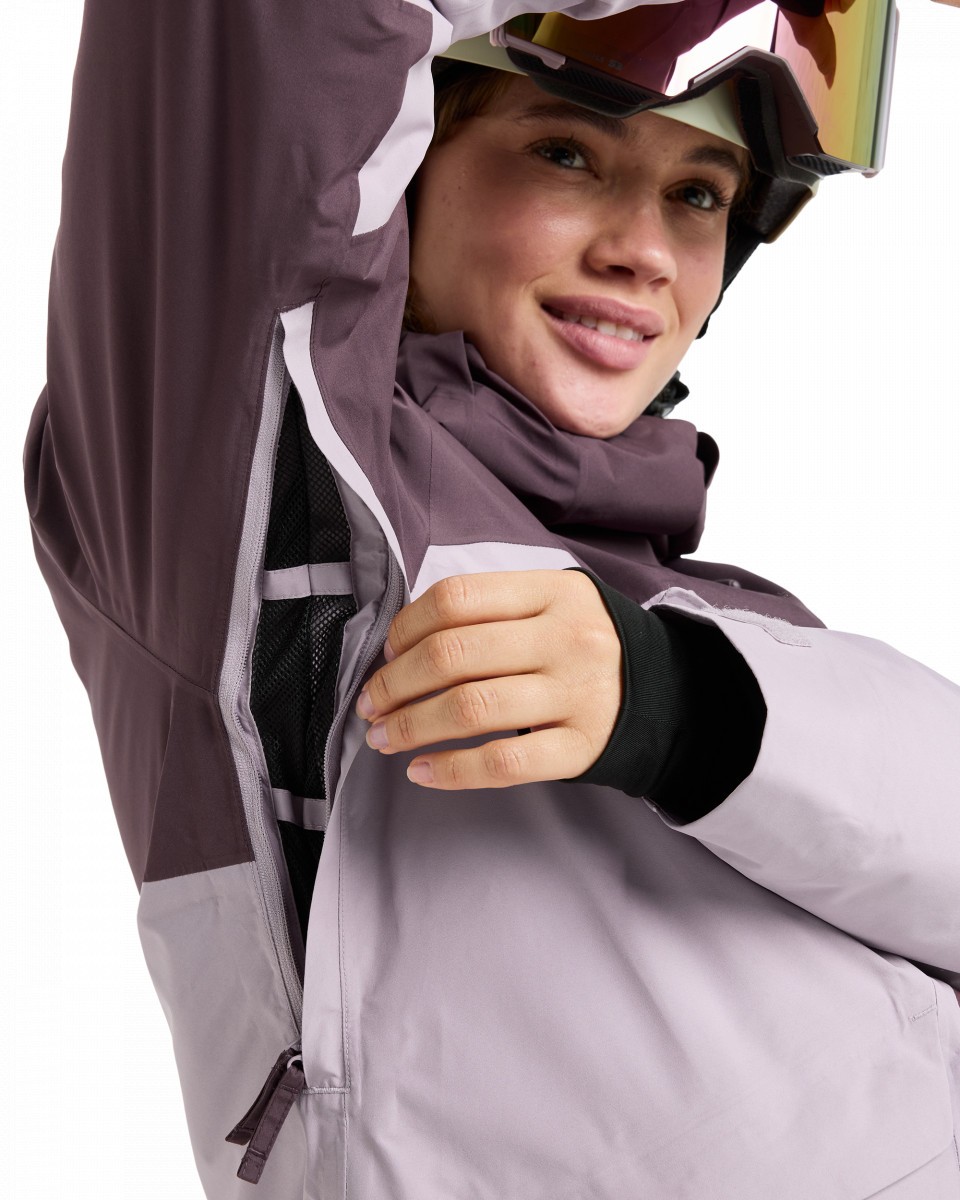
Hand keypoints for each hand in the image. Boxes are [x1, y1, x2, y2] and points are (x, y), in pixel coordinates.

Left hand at [354, 570, 622, 789]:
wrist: (666, 691)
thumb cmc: (585, 645)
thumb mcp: (552, 604)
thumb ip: (490, 611)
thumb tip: (401, 645)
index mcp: (553, 592)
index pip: (458, 599)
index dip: (406, 627)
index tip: (387, 653)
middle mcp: (567, 639)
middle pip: (454, 655)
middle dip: (395, 684)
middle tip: (371, 705)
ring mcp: (577, 695)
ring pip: (472, 709)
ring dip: (411, 727)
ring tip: (384, 739)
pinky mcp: (582, 748)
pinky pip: (504, 762)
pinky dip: (453, 770)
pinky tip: (422, 771)